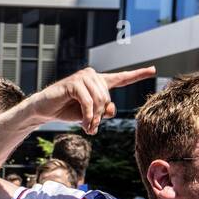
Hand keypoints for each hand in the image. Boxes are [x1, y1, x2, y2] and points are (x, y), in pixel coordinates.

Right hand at [30, 66, 155, 134]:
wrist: (45, 109)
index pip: (121, 78)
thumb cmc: (68, 111)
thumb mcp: (90, 114)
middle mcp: (93, 76)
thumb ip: (103, 111)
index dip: (137, 75)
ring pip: (100, 100)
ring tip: (87, 127)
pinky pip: (88, 102)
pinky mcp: (74, 83)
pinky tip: (83, 123)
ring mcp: (83, 77)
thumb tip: (110, 109)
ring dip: (94, 118)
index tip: (153, 70)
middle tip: (92, 128)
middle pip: (108, 98)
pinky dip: (87, 116)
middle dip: (101, 116)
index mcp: (99, 82)